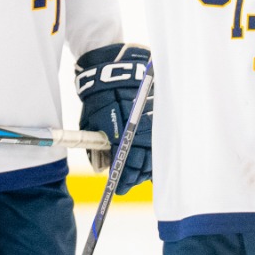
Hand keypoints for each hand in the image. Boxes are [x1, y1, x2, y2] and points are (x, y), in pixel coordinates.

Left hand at [74, 44, 152, 192]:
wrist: (113, 66)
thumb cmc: (98, 95)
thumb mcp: (91, 122)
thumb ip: (97, 146)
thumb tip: (102, 167)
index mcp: (123, 133)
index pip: (127, 164)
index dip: (124, 179)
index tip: (118, 187)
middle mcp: (141, 129)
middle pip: (144, 162)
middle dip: (136, 176)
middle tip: (127, 184)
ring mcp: (154, 121)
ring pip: (156, 153)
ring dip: (147, 167)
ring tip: (139, 174)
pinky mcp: (161, 114)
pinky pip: (162, 139)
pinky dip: (157, 152)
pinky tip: (151, 159)